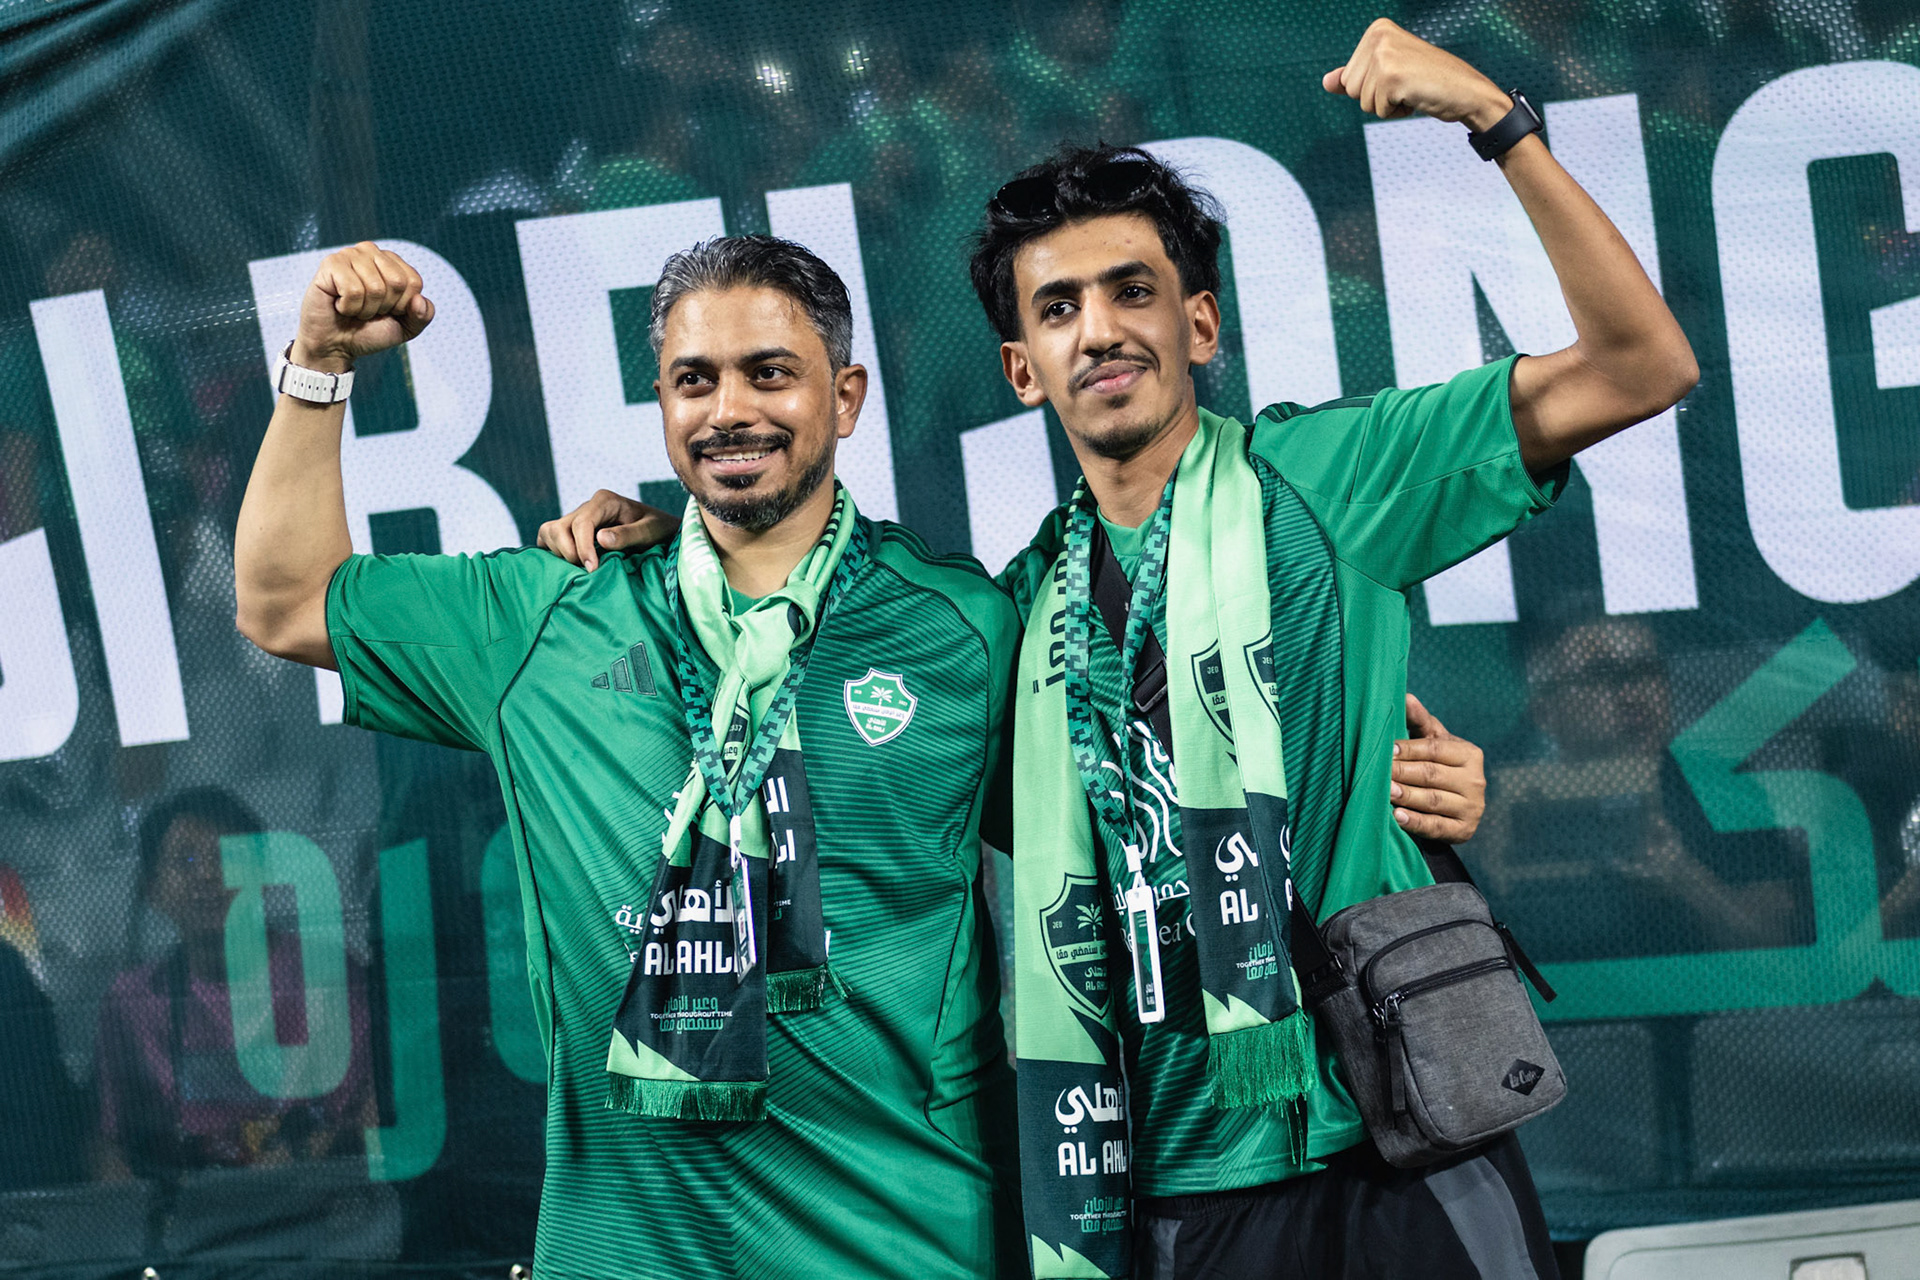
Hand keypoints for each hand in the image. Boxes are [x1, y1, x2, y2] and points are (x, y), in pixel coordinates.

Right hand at [291, 242, 432, 374]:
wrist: (336, 345)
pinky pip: (353, 290)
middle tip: (367, 310)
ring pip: (375, 287)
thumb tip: (419, 300)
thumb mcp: (406, 327)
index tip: (386, 310)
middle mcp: (371, 252)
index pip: (414, 282)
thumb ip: (424, 315)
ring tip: (353, 308)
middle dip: (384, 306)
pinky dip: (348, 307)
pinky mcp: (331, 263)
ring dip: (365, 309)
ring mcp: (350, 254)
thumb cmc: (369, 331)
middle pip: (397, 282)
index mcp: (392, 262)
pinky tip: (339, 305)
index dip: (402, 306)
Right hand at [535, 489, 679, 570]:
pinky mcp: (571, 530)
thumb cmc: (659, 530)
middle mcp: (587, 506)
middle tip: (590, 571)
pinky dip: (552, 552)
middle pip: (559, 528)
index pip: (581, 523)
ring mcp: (576, 517)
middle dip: (570, 553)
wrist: (659, 531)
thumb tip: (600, 538)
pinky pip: (548, 537)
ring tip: (582, 568)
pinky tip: (569, 566)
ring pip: (549, 532)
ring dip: (560, 553)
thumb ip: (628, 535)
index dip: (583, 548)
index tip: (593, 569)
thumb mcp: (651, 531)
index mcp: (604, 500)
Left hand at [1322, 18, 1510, 129]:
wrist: (1467, 91)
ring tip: (1412, 89)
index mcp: (1377, 30)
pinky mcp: (1391, 77)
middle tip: (1407, 84)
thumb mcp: (1388, 74)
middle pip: (1350, 89)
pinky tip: (1416, 96)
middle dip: (1376, 97)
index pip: (1347, 77)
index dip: (1372, 87)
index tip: (1401, 75)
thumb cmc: (1430, 82)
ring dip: (1387, 105)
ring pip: (1361, 102)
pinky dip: (1396, 112)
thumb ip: (1355, 77)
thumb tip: (1326, 82)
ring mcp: (1384, 55)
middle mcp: (1378, 36)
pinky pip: (1377, 111)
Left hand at [1391, 692, 1486, 842]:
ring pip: (1433, 800)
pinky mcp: (1465, 830)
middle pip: (1432, 775)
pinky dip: (1416, 822)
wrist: (1457, 805)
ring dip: (1407, 796)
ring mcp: (1472, 807)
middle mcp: (1475, 780)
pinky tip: (1397, 817)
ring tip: (1385, 792)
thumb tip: (1406, 697)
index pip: (1434, 750)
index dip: (1409, 749)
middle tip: (1379, 772)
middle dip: (1402, 773)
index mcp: (1469, 754)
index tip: (1387, 750)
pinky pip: (1437, 826)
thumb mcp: (1434, 742)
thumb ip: (1420, 721)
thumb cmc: (1439, 765)